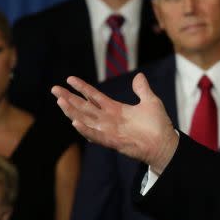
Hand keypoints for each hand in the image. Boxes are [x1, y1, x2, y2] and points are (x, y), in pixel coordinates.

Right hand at [52, 74, 178, 171]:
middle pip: (84, 107)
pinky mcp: (113, 141)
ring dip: (72, 111)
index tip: (69, 79)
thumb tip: (139, 76)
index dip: (82, 88)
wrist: (165, 144)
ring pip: (86, 119)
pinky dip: (85, 129)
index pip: (94, 96)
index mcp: (115, 109)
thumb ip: (142, 90)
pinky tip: (74, 122)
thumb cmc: (158, 125)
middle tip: (54, 89)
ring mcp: (109, 131)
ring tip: (60, 101)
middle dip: (69, 98)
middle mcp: (108, 120)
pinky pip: (96, 135)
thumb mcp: (150, 102)